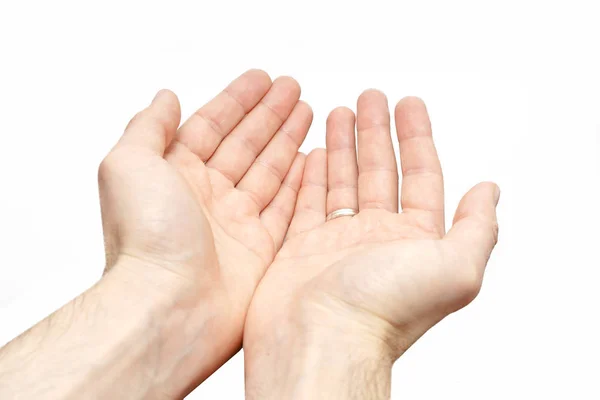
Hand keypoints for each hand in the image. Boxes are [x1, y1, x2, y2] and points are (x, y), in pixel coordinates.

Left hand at [99, 70, 310, 394]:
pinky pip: (287, 207)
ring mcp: (236, 224)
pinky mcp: (262, 249)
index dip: (237, 100)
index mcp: (176, 175)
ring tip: (308, 111)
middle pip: (246, 145)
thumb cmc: (145, 236)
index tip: (263, 78)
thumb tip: (166, 97)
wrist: (168, 304)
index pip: (212, 126)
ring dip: (288, 140)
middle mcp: (207, 197)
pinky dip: (301, 182)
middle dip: (270, 115)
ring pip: (269, 171)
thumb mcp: (128, 165)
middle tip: (294, 88)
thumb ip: (148, 127)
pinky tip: (314, 158)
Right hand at [244, 91, 499, 397]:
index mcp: (414, 242)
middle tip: (370, 98)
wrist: (319, 341)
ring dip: (342, 147)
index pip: (421, 177)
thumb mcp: (454, 268)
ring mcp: (337, 243)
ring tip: (337, 113)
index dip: (417, 138)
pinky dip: (310, 176)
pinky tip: (311, 153)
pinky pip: (307, 203)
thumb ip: (477, 228)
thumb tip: (489, 192)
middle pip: (379, 173)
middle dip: (376, 133)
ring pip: (343, 183)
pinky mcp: (301, 248)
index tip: (408, 104)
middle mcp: (377, 240)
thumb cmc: (382, 310)